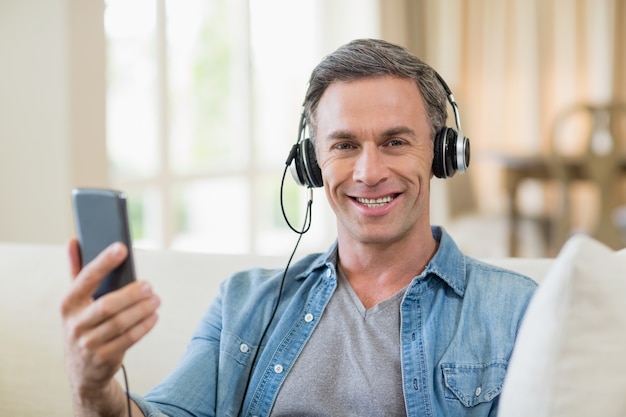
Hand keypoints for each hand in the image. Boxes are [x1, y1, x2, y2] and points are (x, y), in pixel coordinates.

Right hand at [61, 239, 159, 414]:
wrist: (82, 369)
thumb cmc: (84, 324)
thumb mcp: (76, 301)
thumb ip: (76, 271)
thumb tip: (73, 240)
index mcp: (68, 304)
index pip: (85, 279)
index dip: (103, 262)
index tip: (121, 247)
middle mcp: (75, 324)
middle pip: (107, 305)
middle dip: (131, 294)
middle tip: (150, 286)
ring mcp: (88, 343)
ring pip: (120, 323)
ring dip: (142, 310)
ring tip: (156, 299)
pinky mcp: (104, 358)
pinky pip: (129, 339)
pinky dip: (144, 326)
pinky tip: (154, 316)